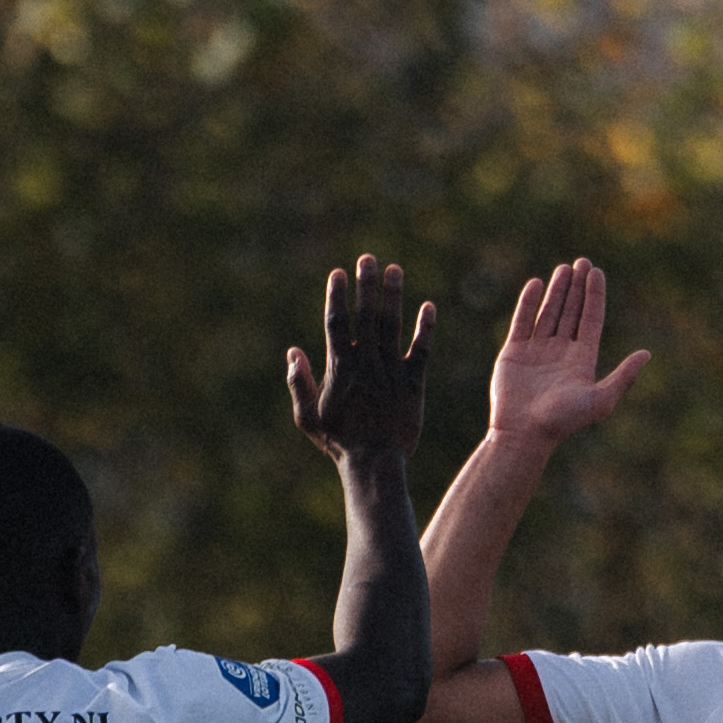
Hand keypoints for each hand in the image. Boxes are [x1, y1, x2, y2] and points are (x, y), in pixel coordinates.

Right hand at [288, 256, 433, 469]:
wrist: (375, 464)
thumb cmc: (339, 443)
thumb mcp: (308, 417)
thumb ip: (300, 382)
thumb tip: (293, 351)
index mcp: (340, 367)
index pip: (337, 322)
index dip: (337, 295)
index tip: (338, 273)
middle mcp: (366, 362)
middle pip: (366, 315)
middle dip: (366, 284)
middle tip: (368, 258)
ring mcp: (391, 371)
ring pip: (392, 325)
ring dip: (393, 295)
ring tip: (395, 270)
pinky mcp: (414, 382)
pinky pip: (421, 349)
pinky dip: (425, 328)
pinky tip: (429, 307)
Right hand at [484, 257, 649, 454]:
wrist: (524, 434)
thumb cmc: (563, 421)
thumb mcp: (600, 399)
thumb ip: (624, 377)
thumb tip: (647, 354)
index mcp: (582, 360)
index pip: (590, 320)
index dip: (594, 296)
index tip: (596, 273)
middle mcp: (561, 352)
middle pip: (571, 312)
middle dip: (577, 287)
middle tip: (582, 262)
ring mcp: (537, 351)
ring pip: (549, 313)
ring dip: (557, 291)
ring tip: (564, 269)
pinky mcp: (514, 353)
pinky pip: (522, 321)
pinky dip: (529, 303)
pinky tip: (537, 284)